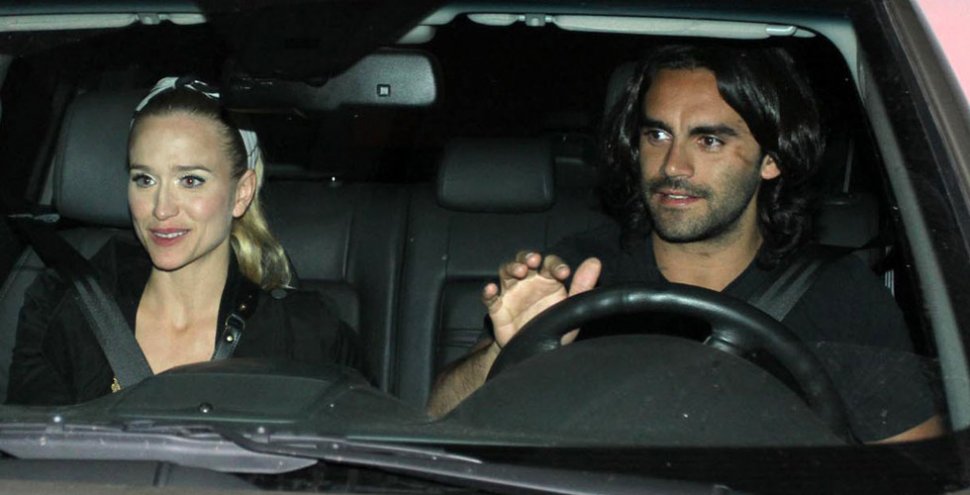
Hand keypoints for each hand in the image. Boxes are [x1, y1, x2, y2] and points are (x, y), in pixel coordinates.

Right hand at [482, 251, 600, 347]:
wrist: (533, 354)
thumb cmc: (553, 327)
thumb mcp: (570, 308)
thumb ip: (582, 286)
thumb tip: (595, 262)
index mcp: (547, 280)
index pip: (549, 264)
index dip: (555, 264)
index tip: (563, 273)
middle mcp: (528, 282)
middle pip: (523, 260)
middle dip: (527, 257)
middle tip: (533, 261)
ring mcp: (511, 293)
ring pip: (506, 272)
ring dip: (511, 268)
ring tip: (519, 271)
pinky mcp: (498, 308)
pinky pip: (490, 297)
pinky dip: (488, 292)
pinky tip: (491, 289)